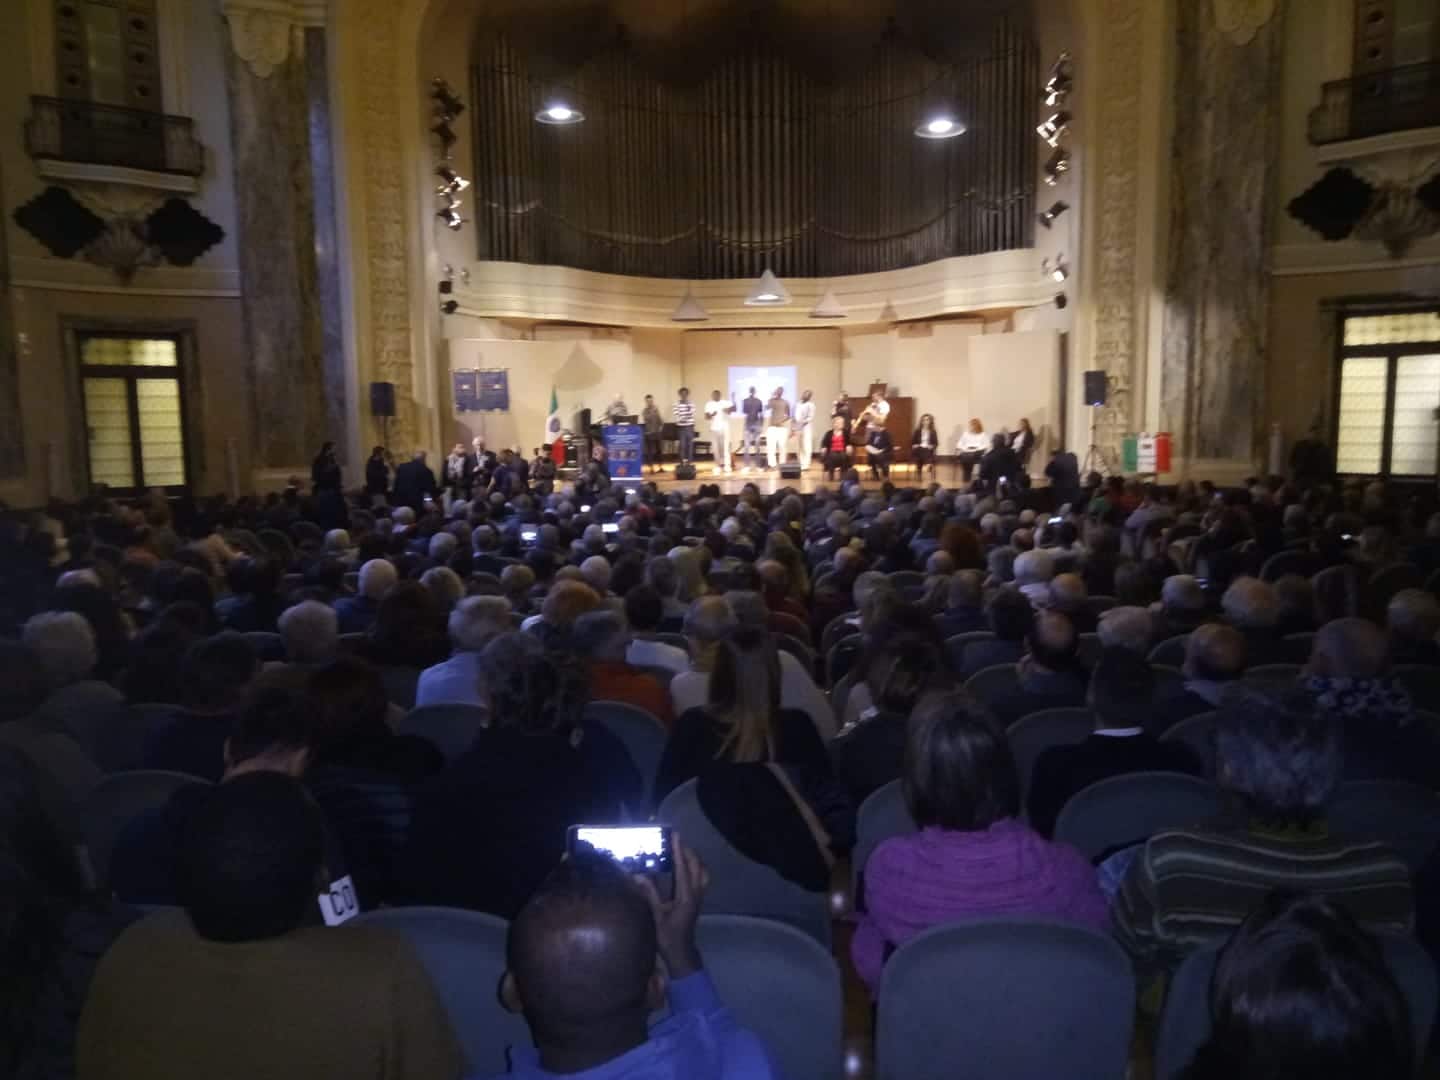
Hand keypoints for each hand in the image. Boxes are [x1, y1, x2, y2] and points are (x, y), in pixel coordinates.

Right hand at [633, 833, 708, 978]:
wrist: (681, 953)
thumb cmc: (668, 937)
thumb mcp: (656, 916)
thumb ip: (649, 895)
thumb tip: (638, 875)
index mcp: (686, 896)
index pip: (683, 868)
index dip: (679, 851)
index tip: (675, 836)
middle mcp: (696, 894)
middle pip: (697, 866)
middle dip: (688, 851)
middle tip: (676, 840)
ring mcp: (699, 897)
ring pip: (703, 871)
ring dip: (694, 859)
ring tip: (682, 850)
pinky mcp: (698, 900)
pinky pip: (702, 878)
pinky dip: (695, 867)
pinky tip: (685, 867)